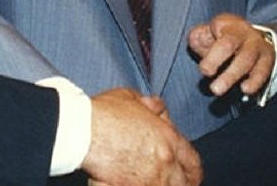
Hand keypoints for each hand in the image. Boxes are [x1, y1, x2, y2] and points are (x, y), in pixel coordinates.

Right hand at [83, 88, 201, 185]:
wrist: (83, 131)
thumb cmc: (104, 113)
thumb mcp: (131, 98)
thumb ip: (150, 105)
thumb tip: (157, 107)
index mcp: (168, 139)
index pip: (192, 161)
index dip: (193, 172)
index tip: (192, 177)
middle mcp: (163, 163)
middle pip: (183, 183)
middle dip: (182, 184)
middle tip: (176, 184)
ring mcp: (147, 181)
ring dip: (160, 185)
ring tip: (150, 183)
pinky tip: (130, 184)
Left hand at [188, 13, 275, 96]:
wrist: (256, 40)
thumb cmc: (224, 39)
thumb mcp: (209, 33)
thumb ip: (198, 37)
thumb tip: (195, 40)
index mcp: (226, 23)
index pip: (215, 29)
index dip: (208, 46)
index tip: (204, 68)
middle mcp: (243, 32)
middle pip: (228, 43)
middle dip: (215, 59)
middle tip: (205, 74)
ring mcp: (257, 46)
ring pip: (245, 59)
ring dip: (231, 75)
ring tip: (217, 90)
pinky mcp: (267, 60)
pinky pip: (262, 71)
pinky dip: (254, 81)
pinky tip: (245, 90)